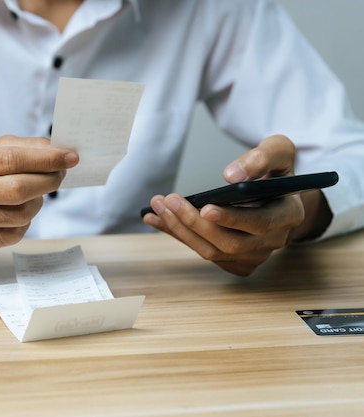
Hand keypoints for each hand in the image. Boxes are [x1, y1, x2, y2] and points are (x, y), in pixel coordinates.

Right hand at [0, 135, 78, 255]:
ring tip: (35, 195)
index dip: (45, 159)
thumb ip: (22, 147)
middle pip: (17, 190)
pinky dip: (24, 223)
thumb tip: (57, 151)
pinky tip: (18, 213)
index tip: (70, 157)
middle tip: (60, 176)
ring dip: (37, 203)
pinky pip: (12, 235)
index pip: (11, 159)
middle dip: (47, 181)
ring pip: (18, 215)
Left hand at [143, 135, 329, 275]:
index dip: (231, 219)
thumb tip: (232, 175)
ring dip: (180, 229)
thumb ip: (262, 157)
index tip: (205, 207)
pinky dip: (178, 235)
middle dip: (194, 223)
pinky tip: (158, 218)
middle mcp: (273, 241)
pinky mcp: (234, 261)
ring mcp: (254, 255)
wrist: (277, 192)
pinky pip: (203, 251)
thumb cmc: (276, 170)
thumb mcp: (278, 151)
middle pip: (229, 243)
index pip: (260, 224)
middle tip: (169, 201)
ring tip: (157, 206)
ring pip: (212, 251)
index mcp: (289, 215)